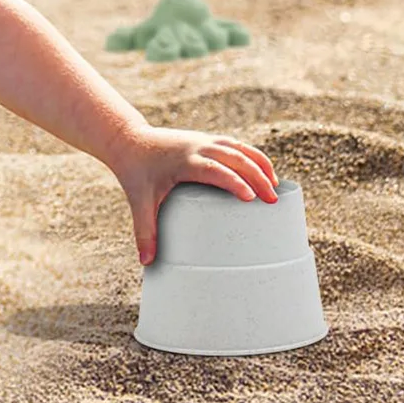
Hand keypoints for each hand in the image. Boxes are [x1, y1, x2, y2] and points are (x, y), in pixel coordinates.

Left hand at [111, 127, 278, 265]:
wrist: (128, 140)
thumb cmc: (135, 172)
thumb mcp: (139, 201)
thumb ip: (144, 231)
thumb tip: (146, 262)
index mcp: (183, 161)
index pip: (214, 169)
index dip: (234, 182)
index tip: (251, 198)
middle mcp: (197, 147)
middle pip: (234, 157)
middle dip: (257, 176)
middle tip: (273, 200)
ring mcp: (203, 140)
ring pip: (239, 148)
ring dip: (259, 164)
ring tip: (275, 187)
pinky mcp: (206, 140)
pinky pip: (235, 145)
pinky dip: (252, 156)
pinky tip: (264, 172)